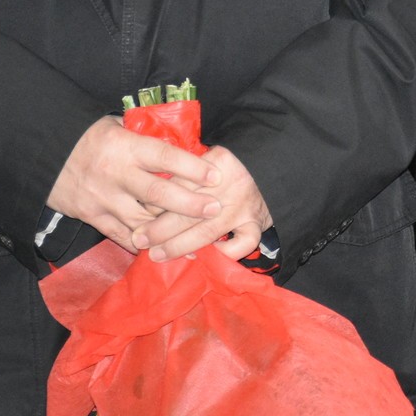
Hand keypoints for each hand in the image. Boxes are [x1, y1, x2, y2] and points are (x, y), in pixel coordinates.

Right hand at [46, 116, 219, 253]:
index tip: (217, 175)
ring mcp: (102, 198)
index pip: (165, 157)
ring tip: (198, 239)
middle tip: (215, 209)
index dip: (192, 167)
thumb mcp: (117, 126)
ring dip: (170, 231)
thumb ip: (145, 136)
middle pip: (158, 193)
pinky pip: (120, 235)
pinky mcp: (91, 216)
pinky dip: (142, 244)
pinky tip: (163, 251)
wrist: (41, 153)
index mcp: (125, 147)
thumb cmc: (88, 136)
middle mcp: (116, 174)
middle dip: (190, 204)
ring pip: (141, 220)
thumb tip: (182, 141)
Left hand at [134, 145, 273, 262]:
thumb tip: (150, 196)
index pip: (179, 183)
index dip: (155, 200)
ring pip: (206, 231)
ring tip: (157, 255)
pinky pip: (242, 244)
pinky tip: (207, 258)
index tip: (138, 211)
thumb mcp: (212, 156)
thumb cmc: (236, 164)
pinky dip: (225, 254)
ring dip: (178, 245)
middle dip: (159, 228)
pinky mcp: (256, 225)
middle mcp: (230, 186)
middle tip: (139, 239)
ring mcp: (243, 208)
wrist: (277, 166)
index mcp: (217, 162)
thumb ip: (187, 171)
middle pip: (187, 210)